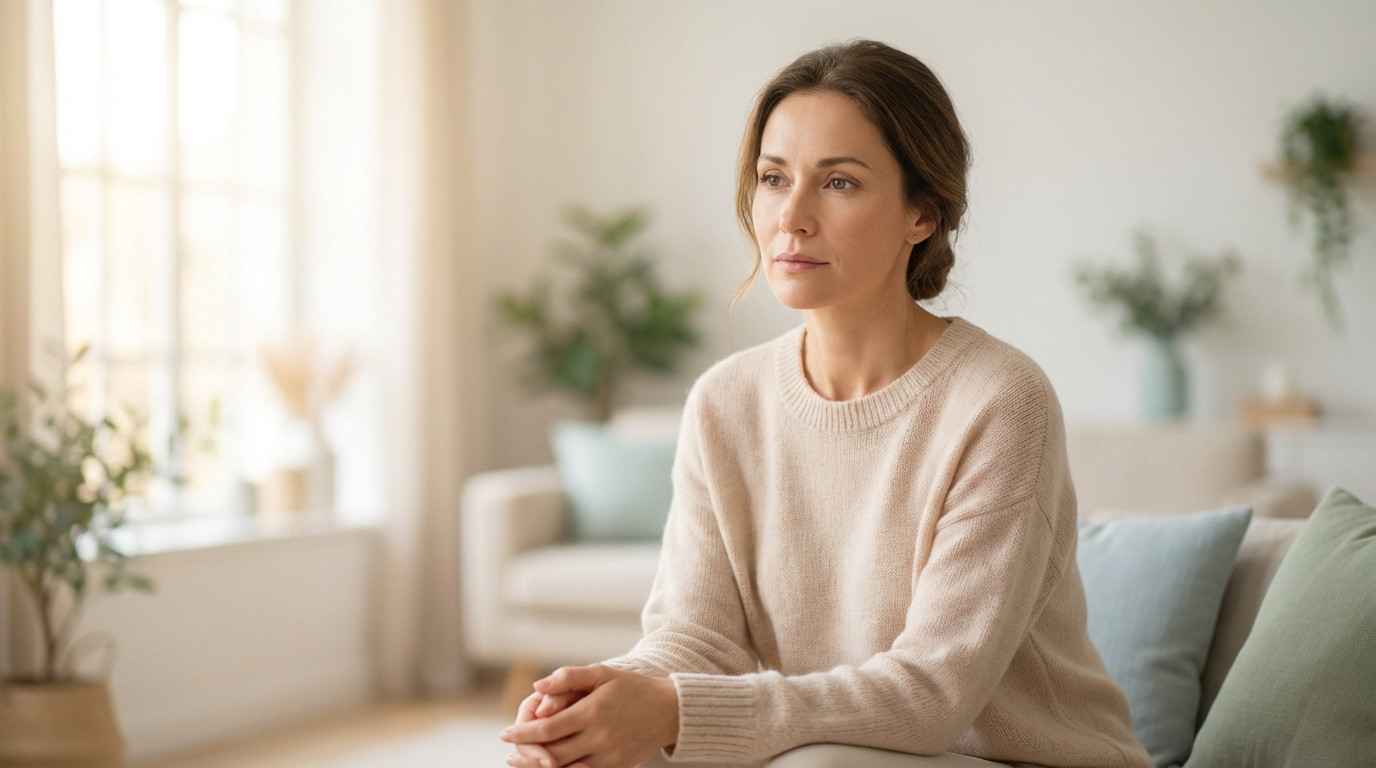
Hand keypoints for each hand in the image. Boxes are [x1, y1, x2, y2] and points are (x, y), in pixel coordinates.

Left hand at [500, 665, 678, 767]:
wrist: (670, 711)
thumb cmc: (632, 688)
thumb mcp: (602, 673)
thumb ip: (568, 676)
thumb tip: (537, 687)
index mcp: (592, 712)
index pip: (547, 728)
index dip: (522, 733)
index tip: (505, 734)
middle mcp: (599, 737)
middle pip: (552, 754)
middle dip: (526, 754)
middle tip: (510, 753)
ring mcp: (609, 756)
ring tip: (523, 762)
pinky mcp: (617, 767)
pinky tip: (554, 767)